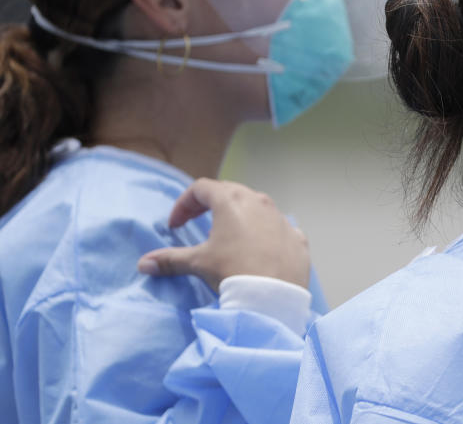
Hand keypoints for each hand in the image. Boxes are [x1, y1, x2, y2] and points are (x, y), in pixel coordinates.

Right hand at [137, 178, 310, 291]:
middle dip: (210, 204)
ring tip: (229, 236)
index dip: (184, 203)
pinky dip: (266, 234)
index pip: (202, 188)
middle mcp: (259, 202)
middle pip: (230, 192)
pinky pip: (278, 228)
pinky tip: (259, 251)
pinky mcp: (297, 237)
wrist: (274, 296)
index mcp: (232, 201)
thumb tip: (143, 263)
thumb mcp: (198, 263)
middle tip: (197, 223)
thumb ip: (170, 259)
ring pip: (258, 207)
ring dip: (241, 216)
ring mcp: (281, 218)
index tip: (175, 225)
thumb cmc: (234, 272)